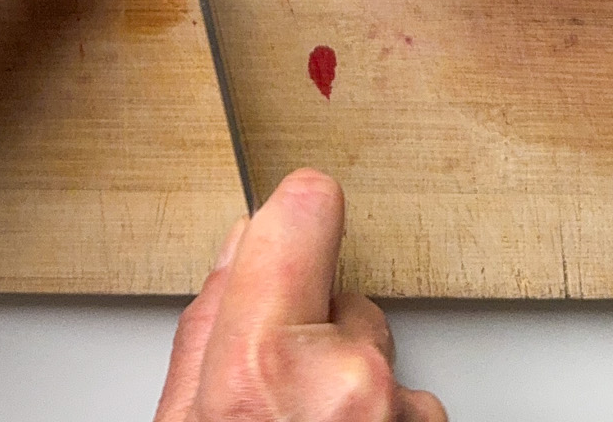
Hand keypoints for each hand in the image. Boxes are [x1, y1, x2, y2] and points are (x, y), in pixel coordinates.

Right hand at [157, 170, 445, 421]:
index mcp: (263, 365)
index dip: (292, 216)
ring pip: (377, 352)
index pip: (303, 211)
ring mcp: (399, 409)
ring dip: (349, 382)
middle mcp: (345, 381)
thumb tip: (237, 254)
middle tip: (276, 400)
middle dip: (315, 332)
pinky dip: (381, 417)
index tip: (291, 218)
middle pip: (342, 297)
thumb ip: (206, 334)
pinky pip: (407, 399)